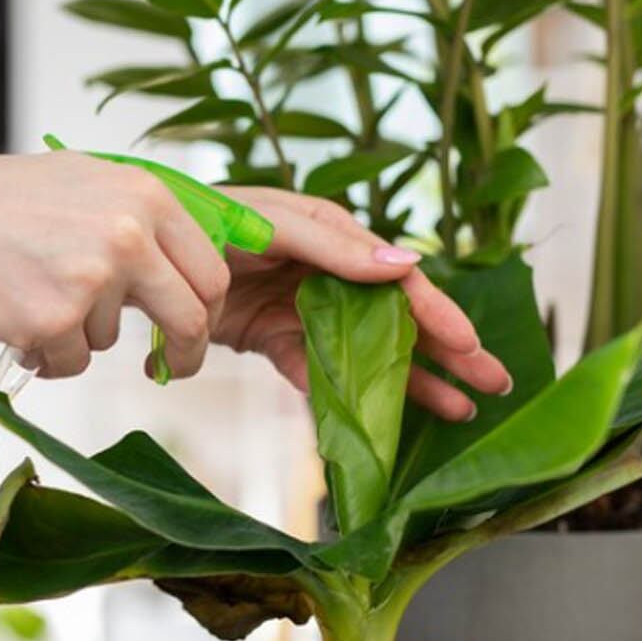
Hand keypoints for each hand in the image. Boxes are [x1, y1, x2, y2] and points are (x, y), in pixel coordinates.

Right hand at [0, 151, 226, 377]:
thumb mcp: (85, 183)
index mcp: (145, 195)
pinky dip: (45, 354)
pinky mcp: (53, 319)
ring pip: (112, 340)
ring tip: (31, 295)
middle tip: (167, 369)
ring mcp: (91, 278)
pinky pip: (70, 361)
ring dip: (77, 335)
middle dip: (184, 354)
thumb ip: (141, 219)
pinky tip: (13, 316)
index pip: (209, 270)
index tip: (194, 332)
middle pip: (189, 318)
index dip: (207, 311)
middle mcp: (128, 234)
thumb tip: (190, 269)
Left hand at [211, 186, 511, 421]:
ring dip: (411, 381)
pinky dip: (348, 396)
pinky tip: (383, 420)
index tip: (471, 345)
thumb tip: (404, 263)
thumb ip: (332, 246)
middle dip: (446, 351)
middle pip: (397, 319)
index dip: (437, 312)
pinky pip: (320, 373)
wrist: (147, 252)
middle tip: (493, 384)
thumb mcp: (272, 225)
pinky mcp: (276, 341)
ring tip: (458, 411)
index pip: (399, 280)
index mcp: (336, 238)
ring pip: (368, 352)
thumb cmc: (209, 220)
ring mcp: (305, 311)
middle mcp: (329, 276)